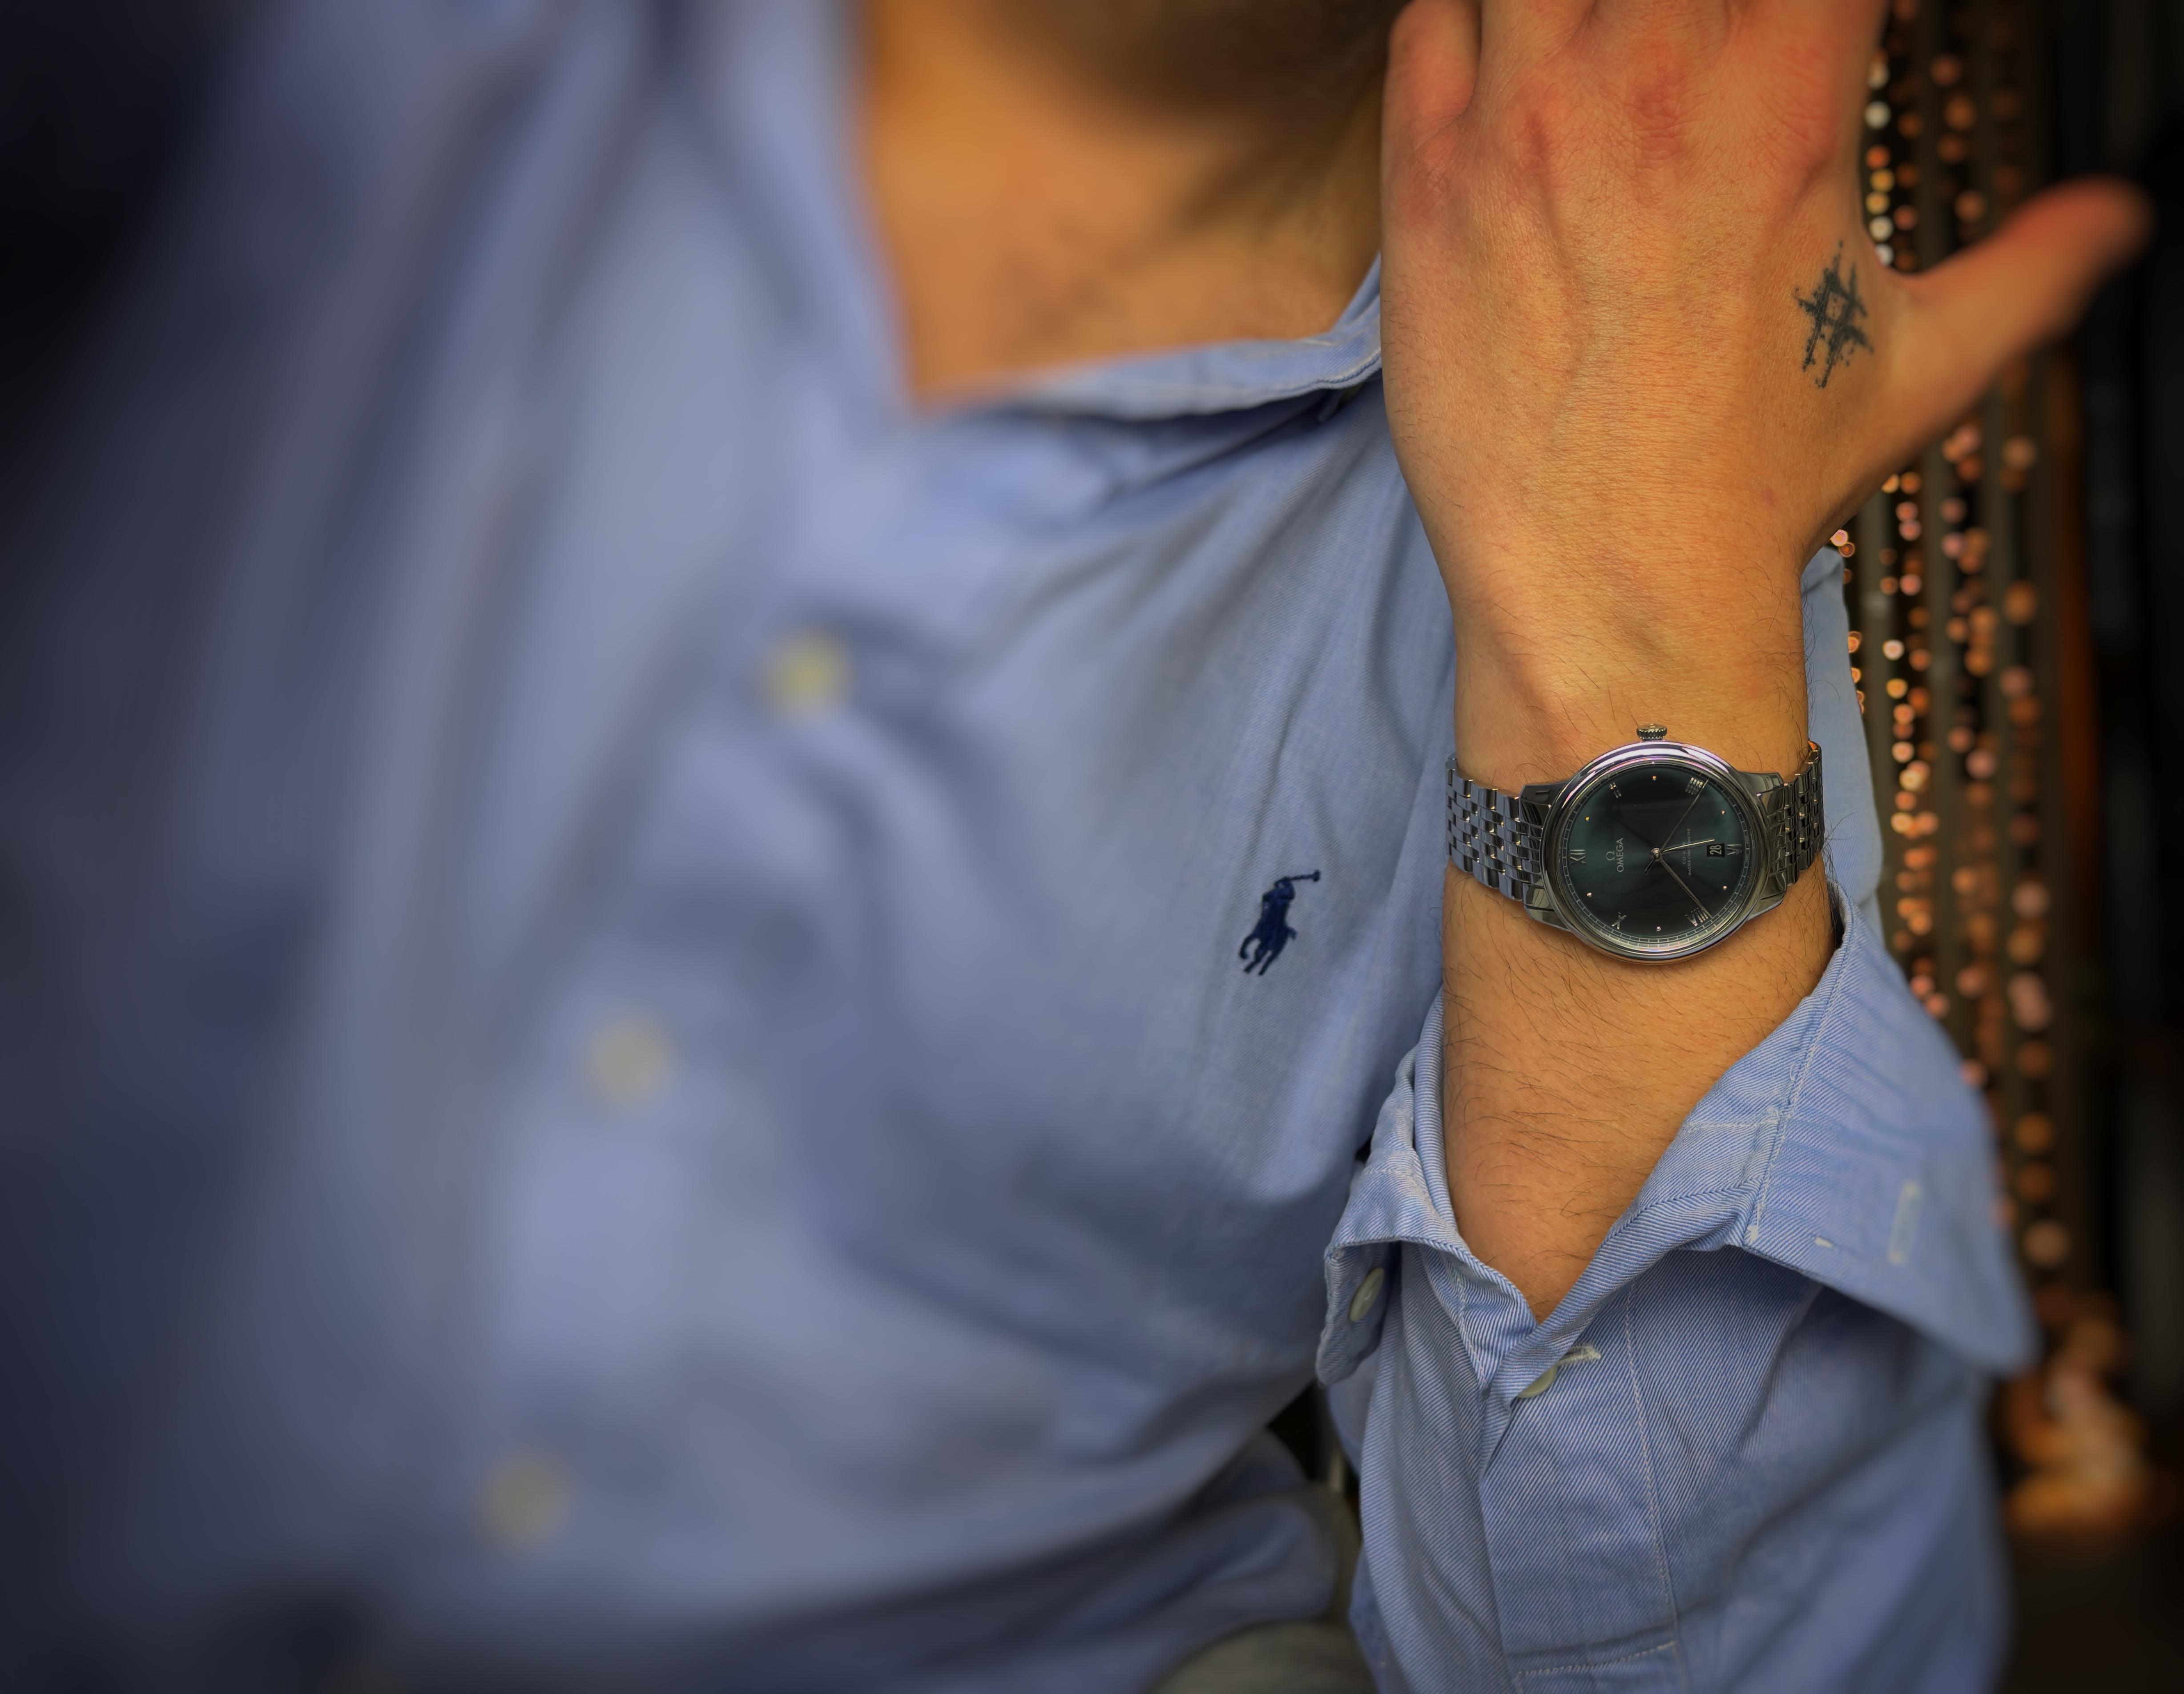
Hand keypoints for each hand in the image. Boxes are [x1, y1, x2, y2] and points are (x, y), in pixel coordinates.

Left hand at [1380, 0, 2147, 785]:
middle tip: (1693, 59)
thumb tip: (2116, 218)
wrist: (1610, 584)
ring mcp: (1525, 119)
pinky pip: (1427, 21)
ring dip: (1574, 1)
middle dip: (1692, 3)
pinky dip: (1464, 19)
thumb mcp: (1929, 363)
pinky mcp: (1427, 181)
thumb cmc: (1760, 485)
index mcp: (1790, 88)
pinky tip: (1502, 71)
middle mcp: (1654, 74)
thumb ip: (2031, 266)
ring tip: (1596, 56)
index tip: (1819, 39)